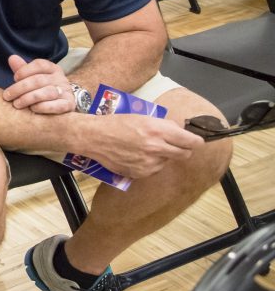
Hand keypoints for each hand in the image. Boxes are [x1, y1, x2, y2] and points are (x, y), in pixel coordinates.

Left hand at [4, 54, 74, 114]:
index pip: (39, 65)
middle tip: (7, 96)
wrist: (63, 104)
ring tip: (17, 104)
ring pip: (47, 92)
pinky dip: (43, 107)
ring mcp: (66, 92)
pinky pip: (56, 105)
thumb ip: (23, 69)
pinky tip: (32, 109)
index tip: (14, 77)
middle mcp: (61, 78)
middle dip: (20, 88)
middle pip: (39, 80)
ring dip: (28, 98)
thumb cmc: (42, 89)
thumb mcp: (33, 78)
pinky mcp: (69, 105)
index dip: (24, 70)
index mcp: (52, 68)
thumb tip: (11, 58)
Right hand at [77, 113, 203, 178]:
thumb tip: (180, 132)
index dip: (196, 141)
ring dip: (162, 156)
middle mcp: (156, 148)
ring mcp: (148, 163)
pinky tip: (137, 155)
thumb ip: (164, 126)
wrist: (95, 137)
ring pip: (168, 161)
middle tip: (173, 145)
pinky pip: (154, 169)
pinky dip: (150, 163)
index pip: (191, 141)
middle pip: (185, 154)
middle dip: (182, 149)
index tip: (196, 141)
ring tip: (145, 148)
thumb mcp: (144, 117)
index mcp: (158, 130)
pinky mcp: (140, 173)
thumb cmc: (118, 123)